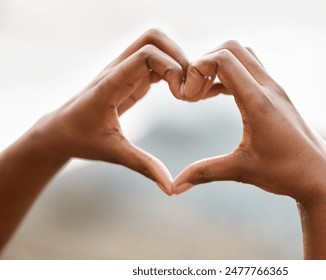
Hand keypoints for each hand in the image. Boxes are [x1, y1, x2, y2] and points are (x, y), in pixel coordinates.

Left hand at [32, 29, 188, 194]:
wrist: (60, 131)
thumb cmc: (81, 140)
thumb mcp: (114, 153)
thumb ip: (144, 167)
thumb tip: (171, 189)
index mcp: (111, 83)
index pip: (146, 54)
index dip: (172, 68)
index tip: (182, 96)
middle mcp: (118, 69)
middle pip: (154, 38)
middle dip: (179, 56)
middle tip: (189, 87)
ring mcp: (125, 70)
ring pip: (156, 45)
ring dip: (178, 61)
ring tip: (187, 91)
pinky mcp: (130, 77)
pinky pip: (157, 61)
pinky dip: (173, 69)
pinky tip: (181, 93)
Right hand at [175, 41, 325, 258]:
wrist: (320, 176)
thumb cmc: (285, 173)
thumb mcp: (241, 171)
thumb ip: (204, 173)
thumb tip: (175, 187)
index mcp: (258, 102)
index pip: (224, 59)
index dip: (198, 69)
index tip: (189, 96)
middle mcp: (269, 88)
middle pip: (232, 48)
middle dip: (205, 62)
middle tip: (193, 91)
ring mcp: (275, 89)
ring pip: (243, 55)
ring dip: (219, 66)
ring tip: (203, 93)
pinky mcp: (277, 95)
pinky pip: (250, 69)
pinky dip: (230, 74)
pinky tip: (217, 96)